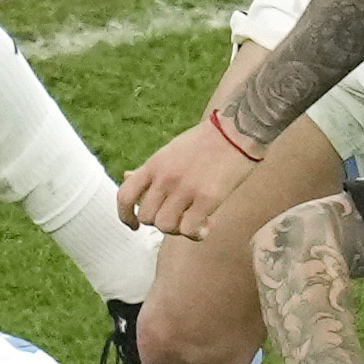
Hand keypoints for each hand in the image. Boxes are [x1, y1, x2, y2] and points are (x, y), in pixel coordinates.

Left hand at [119, 112, 260, 240]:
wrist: (238, 130)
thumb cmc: (207, 141)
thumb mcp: (171, 150)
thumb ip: (151, 169)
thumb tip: (127, 176)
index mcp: (155, 165)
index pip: (125, 195)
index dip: (125, 215)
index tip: (134, 224)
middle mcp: (165, 177)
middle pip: (147, 216)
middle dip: (160, 222)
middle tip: (179, 217)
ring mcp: (185, 188)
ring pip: (165, 226)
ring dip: (179, 229)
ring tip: (194, 220)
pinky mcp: (207, 198)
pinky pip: (189, 229)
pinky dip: (196, 234)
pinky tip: (207, 224)